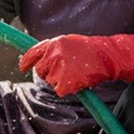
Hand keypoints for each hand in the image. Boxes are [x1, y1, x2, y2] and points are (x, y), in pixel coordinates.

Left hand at [18, 32, 133, 95]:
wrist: (110, 56)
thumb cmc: (92, 51)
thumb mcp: (70, 43)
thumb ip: (54, 49)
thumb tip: (38, 57)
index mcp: (53, 42)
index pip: (32, 53)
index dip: (25, 62)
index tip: (22, 67)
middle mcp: (53, 54)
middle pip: (40, 71)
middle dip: (49, 73)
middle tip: (67, 71)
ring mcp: (59, 67)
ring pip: (50, 81)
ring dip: (61, 80)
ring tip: (77, 72)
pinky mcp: (66, 81)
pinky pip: (60, 90)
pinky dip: (69, 89)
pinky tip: (79, 81)